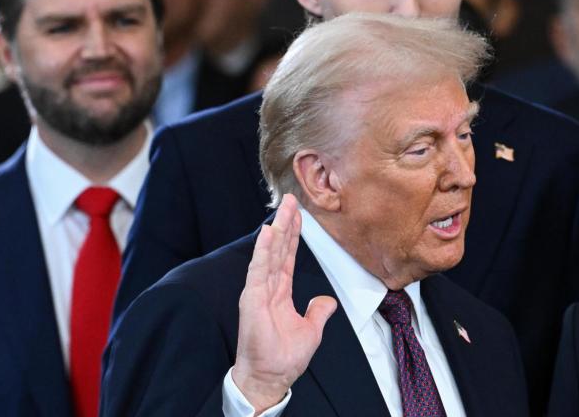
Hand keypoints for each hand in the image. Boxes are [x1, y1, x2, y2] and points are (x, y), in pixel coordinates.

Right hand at [232, 195, 337, 411]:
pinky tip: (268, 232)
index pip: (287, 256)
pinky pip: (259, 269)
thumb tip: (326, 300)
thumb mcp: (311, 330)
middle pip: (278, 249)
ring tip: (283, 208)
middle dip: (285, 223)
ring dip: (277, 229)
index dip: (293, 235)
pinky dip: (264, 250)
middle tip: (291, 199)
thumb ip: (318, 311)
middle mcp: (268, 287)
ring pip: (269, 253)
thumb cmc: (283, 358)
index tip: (298, 214)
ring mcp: (258, 291)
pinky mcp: (252, 299)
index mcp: (280, 292)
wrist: (271, 378)